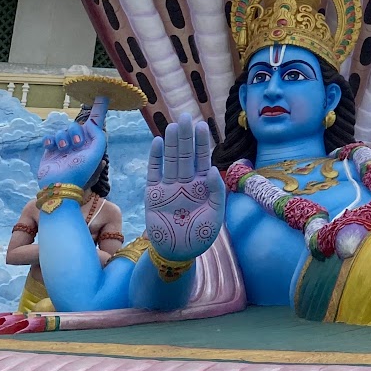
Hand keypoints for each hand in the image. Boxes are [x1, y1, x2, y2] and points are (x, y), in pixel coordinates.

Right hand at [38, 97, 108, 185]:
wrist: (60, 186)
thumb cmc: (80, 171)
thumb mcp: (96, 154)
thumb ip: (98, 136)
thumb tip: (90, 124)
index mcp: (91, 143)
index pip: (96, 121)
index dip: (100, 108)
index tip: (104, 94)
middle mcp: (78, 143)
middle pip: (76, 125)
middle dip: (75, 132)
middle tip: (76, 144)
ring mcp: (64, 146)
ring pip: (62, 130)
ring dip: (63, 138)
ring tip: (64, 149)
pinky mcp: (51, 150)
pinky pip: (50, 136)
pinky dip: (51, 139)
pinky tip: (52, 147)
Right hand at [144, 120, 225, 264]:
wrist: (178, 254)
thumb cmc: (200, 236)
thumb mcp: (215, 215)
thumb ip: (217, 193)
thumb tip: (213, 170)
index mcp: (202, 186)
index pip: (202, 159)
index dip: (201, 143)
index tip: (201, 125)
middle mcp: (186, 183)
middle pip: (185, 155)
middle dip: (185, 137)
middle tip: (185, 116)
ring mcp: (169, 188)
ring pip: (170, 161)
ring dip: (170, 143)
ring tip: (172, 126)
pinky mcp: (153, 196)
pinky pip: (154, 174)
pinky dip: (155, 159)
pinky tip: (156, 142)